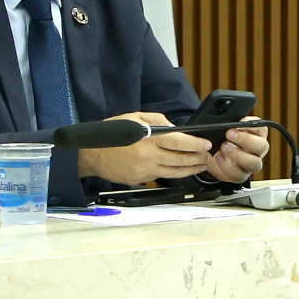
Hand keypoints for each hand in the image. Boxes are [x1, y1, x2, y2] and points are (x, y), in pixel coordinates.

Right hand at [75, 111, 212, 185]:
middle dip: (197, 159)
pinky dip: (171, 173)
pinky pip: (160, 176)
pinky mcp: (140, 180)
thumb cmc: (112, 133)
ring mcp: (145, 171)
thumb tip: (174, 128)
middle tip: (208, 157)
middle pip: (180, 160)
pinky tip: (179, 170)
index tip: (206, 144)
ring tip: (201, 166)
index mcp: (149, 139)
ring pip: (174, 172)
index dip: (195, 144)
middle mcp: (149, 156)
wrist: (91, 154)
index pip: (179, 142)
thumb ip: (157, 120)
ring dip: (190, 169)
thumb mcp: (134, 117)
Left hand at [204, 119, 269, 183]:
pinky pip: (240, 174)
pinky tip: (219, 158)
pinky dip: (227, 166)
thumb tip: (226, 122)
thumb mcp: (223, 128)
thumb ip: (227, 123)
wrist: (213, 156)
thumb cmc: (221, 139)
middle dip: (245, 140)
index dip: (252, 124)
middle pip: (262, 146)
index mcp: (256, 134)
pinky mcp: (242, 175)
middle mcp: (257, 149)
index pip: (261, 128)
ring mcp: (251, 164)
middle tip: (229, 134)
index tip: (240, 121)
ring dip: (238, 155)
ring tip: (223, 148)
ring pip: (254, 163)